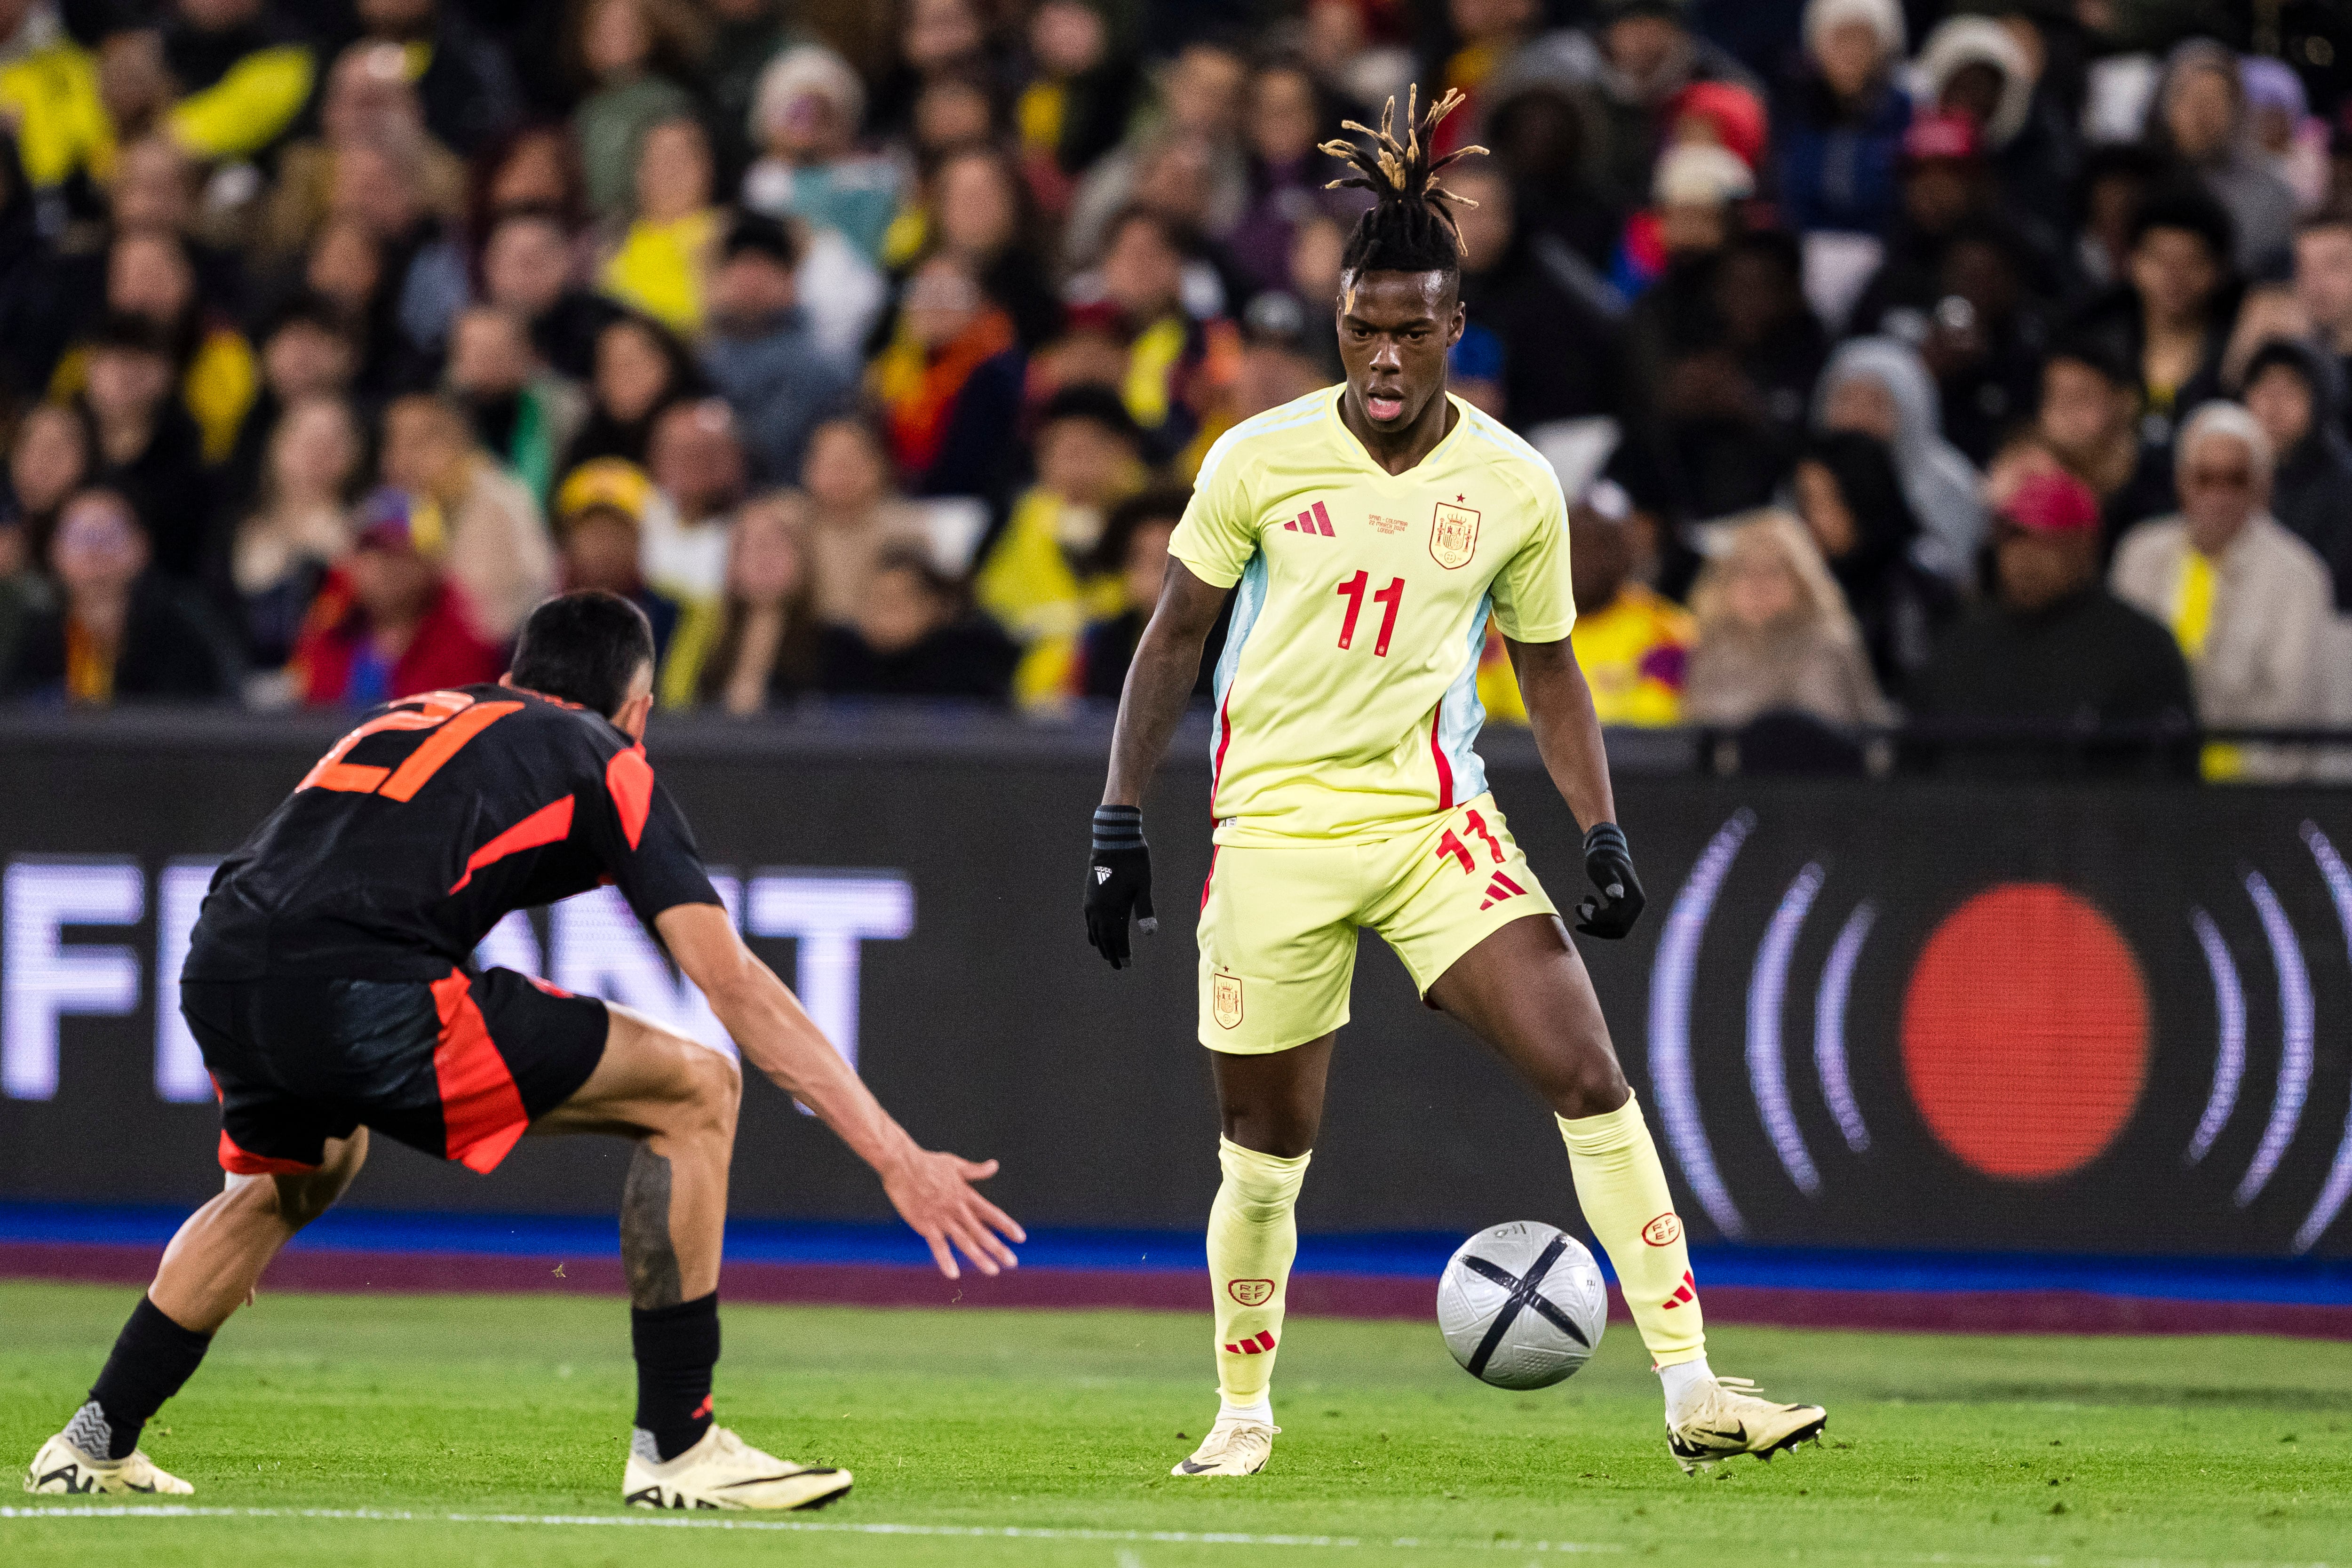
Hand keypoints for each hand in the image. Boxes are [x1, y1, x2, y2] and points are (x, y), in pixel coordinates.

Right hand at [880, 1148, 1024, 1279]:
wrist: (902, 1164)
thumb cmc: (928, 1162)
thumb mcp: (955, 1164)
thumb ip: (975, 1170)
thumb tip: (994, 1165)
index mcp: (965, 1195)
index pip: (991, 1213)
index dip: (1006, 1225)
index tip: (1021, 1237)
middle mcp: (957, 1208)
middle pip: (981, 1231)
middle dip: (997, 1247)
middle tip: (1012, 1262)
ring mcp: (942, 1217)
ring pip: (964, 1241)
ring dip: (979, 1256)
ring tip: (993, 1270)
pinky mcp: (925, 1224)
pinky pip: (937, 1245)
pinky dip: (945, 1259)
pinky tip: (953, 1274)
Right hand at [1084, 806, 1155, 967]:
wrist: (1113, 840)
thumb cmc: (1133, 862)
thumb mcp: (1143, 886)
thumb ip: (1145, 910)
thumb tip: (1151, 934)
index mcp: (1114, 910)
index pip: (1117, 939)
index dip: (1122, 954)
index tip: (1127, 965)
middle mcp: (1099, 910)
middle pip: (1104, 938)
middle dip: (1111, 953)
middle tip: (1117, 966)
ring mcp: (1091, 903)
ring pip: (1094, 931)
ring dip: (1101, 944)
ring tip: (1106, 955)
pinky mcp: (1088, 895)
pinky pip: (1088, 920)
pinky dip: (1092, 931)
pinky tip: (1094, 936)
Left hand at [1574, 821, 1644, 938]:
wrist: (1607, 853)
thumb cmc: (1604, 859)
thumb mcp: (1604, 867)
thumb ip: (1611, 881)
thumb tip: (1616, 895)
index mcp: (1635, 898)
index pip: (1618, 919)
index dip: (1598, 918)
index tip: (1581, 905)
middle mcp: (1636, 907)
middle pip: (1616, 929)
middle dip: (1594, 923)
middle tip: (1578, 907)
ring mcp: (1631, 911)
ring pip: (1613, 931)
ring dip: (1593, 925)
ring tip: (1580, 907)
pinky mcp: (1622, 912)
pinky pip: (1610, 927)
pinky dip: (1595, 924)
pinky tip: (1583, 911)